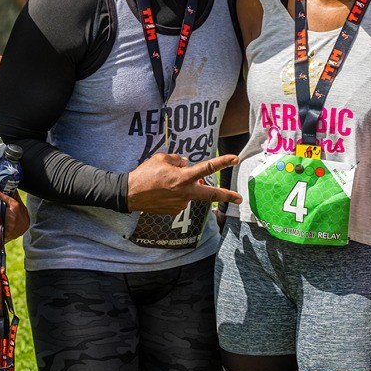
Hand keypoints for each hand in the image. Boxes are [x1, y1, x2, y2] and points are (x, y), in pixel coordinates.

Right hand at [127, 153, 241, 214]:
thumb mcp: (161, 159)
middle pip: (211, 194)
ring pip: (189, 192)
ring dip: (183, 186)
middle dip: (227, 196)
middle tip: (240, 198)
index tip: (235, 159)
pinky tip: (163, 191)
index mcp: (183, 177)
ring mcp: (181, 204)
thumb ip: (177, 160)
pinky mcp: (175, 211)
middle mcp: (185, 193)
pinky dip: (176, 193)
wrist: (130, 195)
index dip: (223, 162)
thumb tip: (187, 163)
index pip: (208, 168)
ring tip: (164, 183)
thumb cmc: (145, 174)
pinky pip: (181, 199)